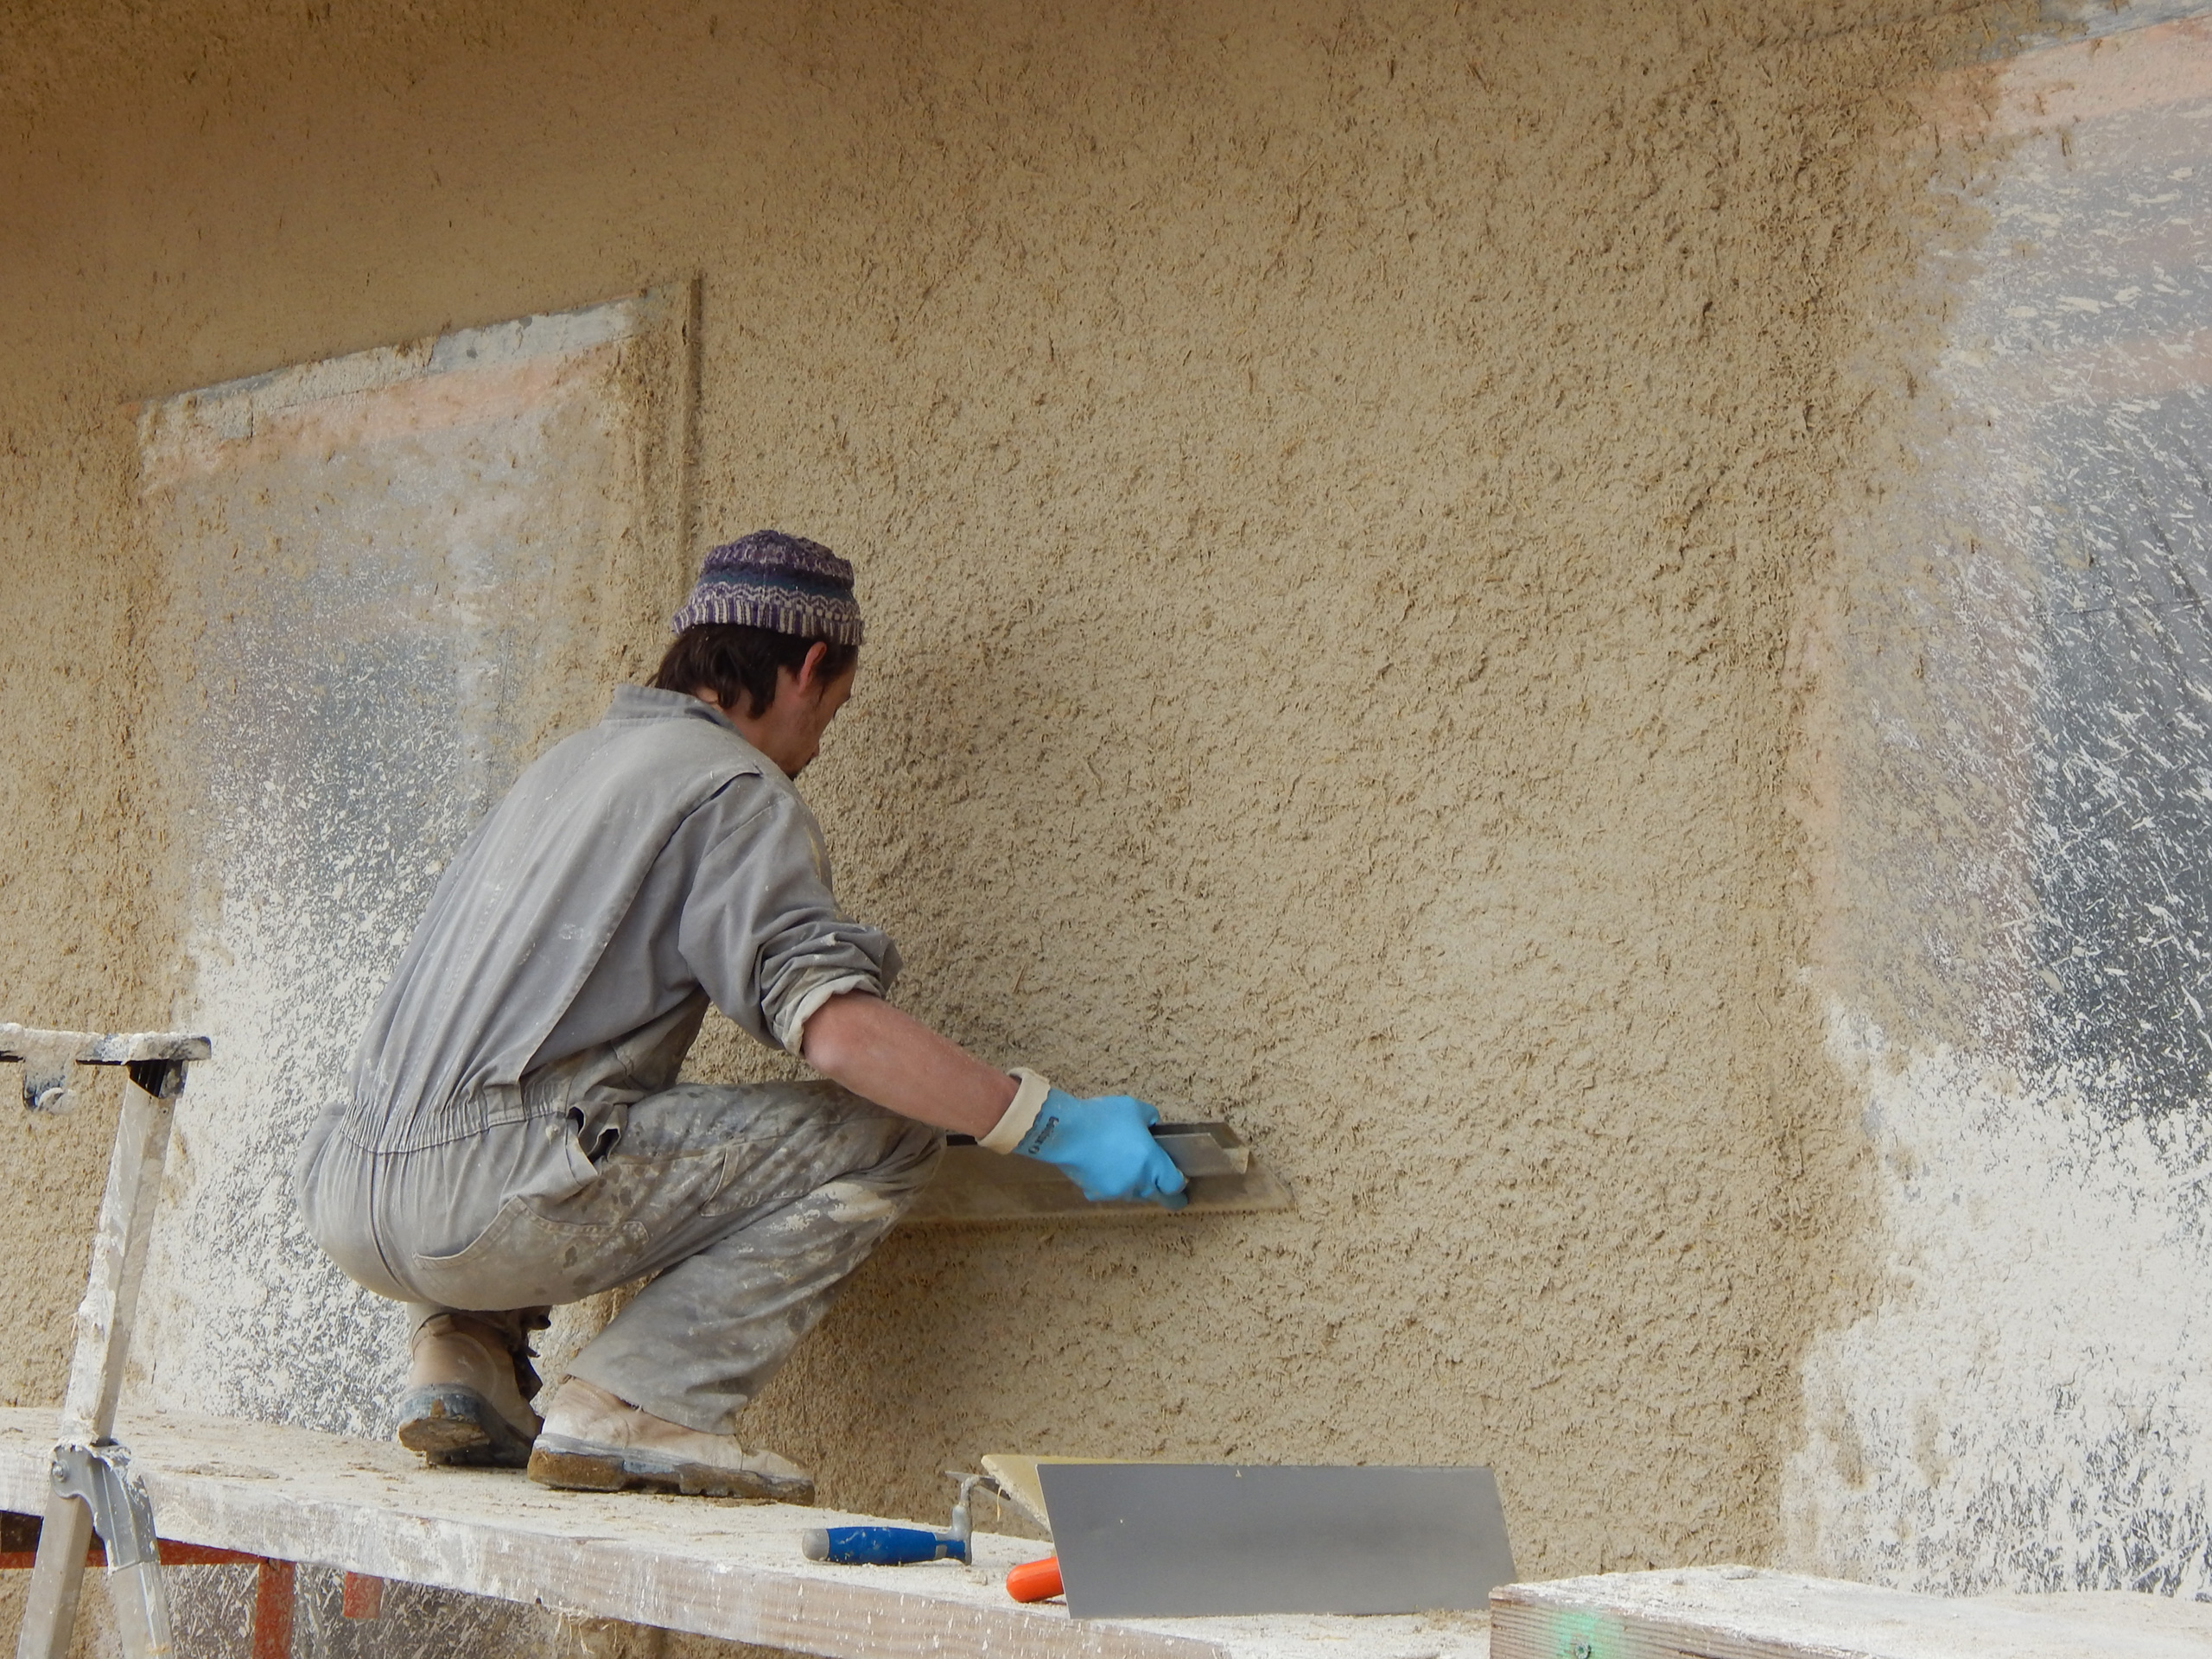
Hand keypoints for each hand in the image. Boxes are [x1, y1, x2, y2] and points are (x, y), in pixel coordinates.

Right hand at [1014, 1090, 1189, 1208]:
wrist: (1066, 1133)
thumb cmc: (1104, 1118)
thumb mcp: (1135, 1108)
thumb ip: (1151, 1119)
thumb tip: (1153, 1125)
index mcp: (1152, 1163)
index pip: (1175, 1185)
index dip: (1178, 1182)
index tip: (1180, 1180)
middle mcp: (1138, 1183)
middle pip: (1158, 1197)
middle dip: (1165, 1195)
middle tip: (1169, 1195)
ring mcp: (1116, 1192)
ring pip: (1134, 1195)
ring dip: (1137, 1187)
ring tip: (1129, 1169)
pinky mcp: (1095, 1194)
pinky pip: (1111, 1192)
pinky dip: (1112, 1184)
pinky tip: (1104, 1168)